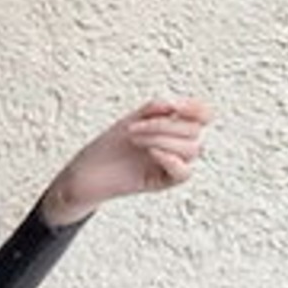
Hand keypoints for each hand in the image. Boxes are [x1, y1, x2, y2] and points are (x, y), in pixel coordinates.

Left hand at [43, 96, 214, 225]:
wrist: (84, 174)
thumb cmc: (105, 148)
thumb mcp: (130, 121)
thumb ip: (153, 110)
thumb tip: (172, 105)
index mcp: (171, 127)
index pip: (202, 115)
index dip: (195, 108)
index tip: (173, 106)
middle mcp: (174, 145)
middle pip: (194, 131)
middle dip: (164, 124)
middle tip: (133, 128)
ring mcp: (170, 164)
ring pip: (192, 149)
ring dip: (162, 138)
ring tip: (135, 138)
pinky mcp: (162, 182)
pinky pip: (184, 173)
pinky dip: (170, 159)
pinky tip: (151, 152)